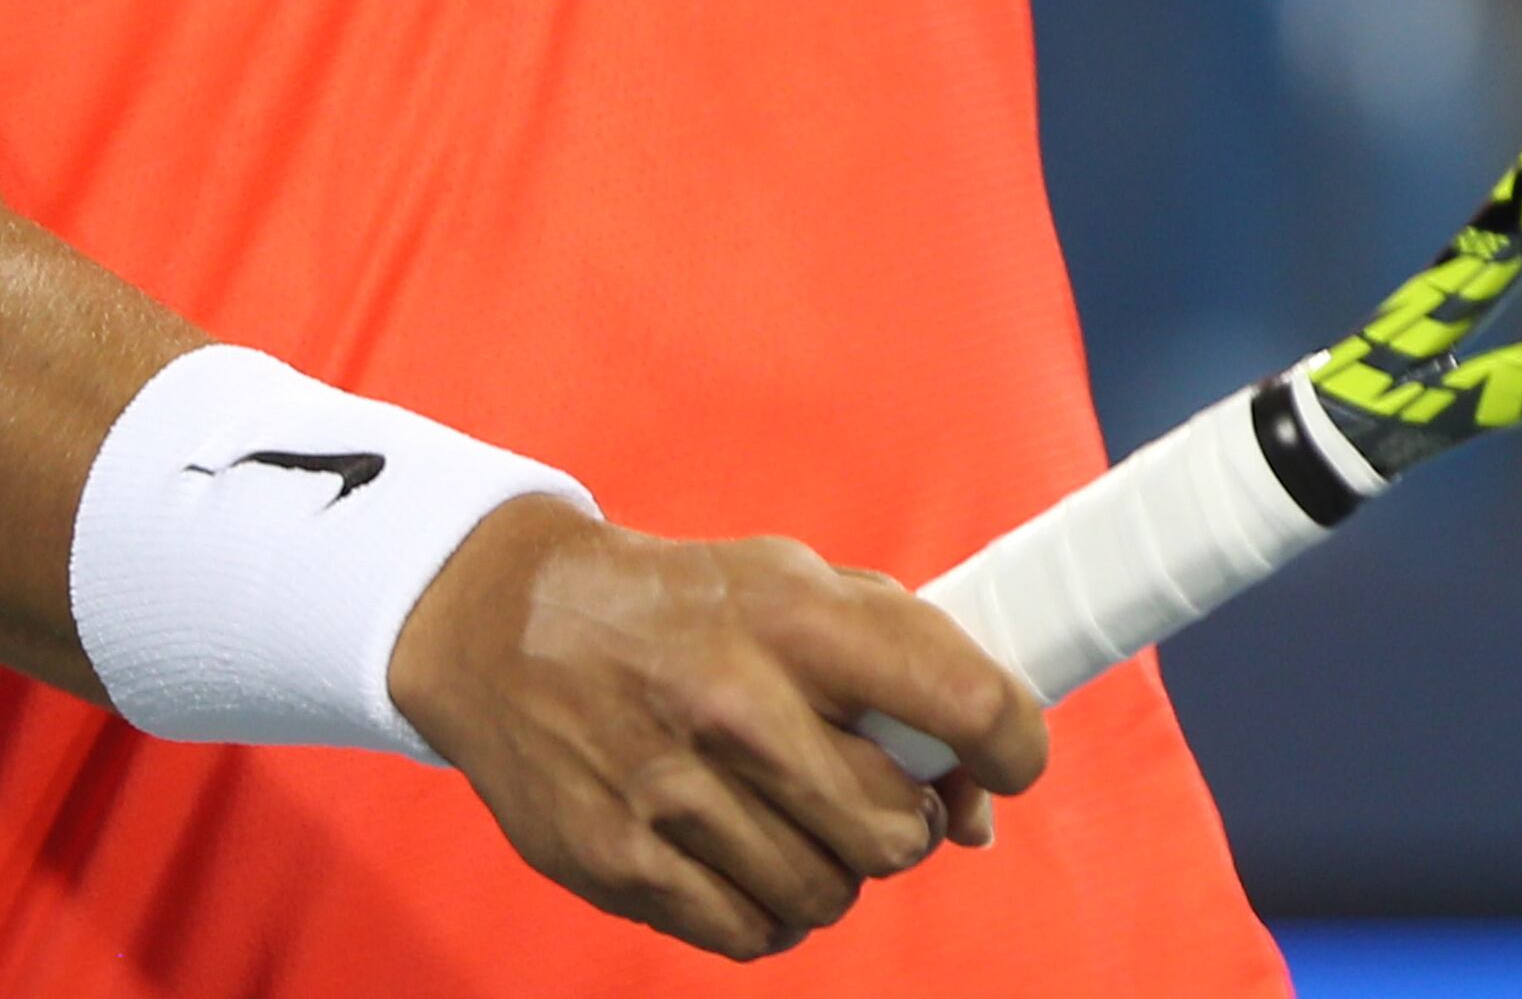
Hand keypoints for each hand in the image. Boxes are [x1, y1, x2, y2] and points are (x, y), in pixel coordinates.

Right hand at [386, 497, 1047, 962]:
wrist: (508, 626)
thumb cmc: (683, 608)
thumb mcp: (795, 588)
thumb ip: (903, 670)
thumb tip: (977, 809)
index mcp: (795, 617)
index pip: (960, 699)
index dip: (1013, 744)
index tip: (1008, 759)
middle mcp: (736, 705)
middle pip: (896, 830)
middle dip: (906, 823)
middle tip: (872, 795)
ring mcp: (673, 792)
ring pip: (828, 894)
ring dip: (833, 869)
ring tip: (794, 818)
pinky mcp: (621, 862)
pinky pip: (752, 934)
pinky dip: (768, 910)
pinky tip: (744, 854)